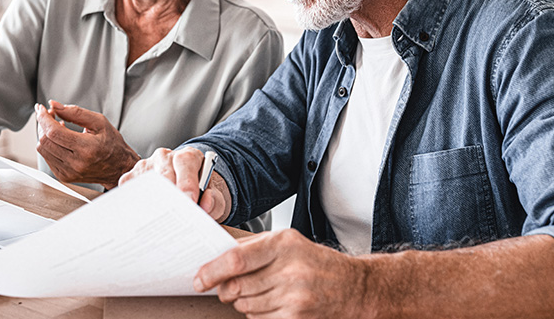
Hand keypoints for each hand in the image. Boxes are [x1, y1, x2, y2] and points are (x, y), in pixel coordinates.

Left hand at [35, 100, 140, 189]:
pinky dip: (49, 145)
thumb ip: (75, 112)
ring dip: (44, 134)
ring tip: (56, 126)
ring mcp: (68, 172)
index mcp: (86, 148)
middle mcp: (75, 163)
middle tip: (50, 115)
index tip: (42, 108)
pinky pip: (47, 157)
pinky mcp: (64, 176)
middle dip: (42, 124)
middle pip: (45, 140)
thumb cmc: (112, 143)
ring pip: (42, 150)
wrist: (118, 168)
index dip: (44, 118)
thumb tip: (53, 104)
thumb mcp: (99, 122)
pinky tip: (60, 139)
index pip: (53, 132)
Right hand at [119, 146, 230, 222]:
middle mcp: (165, 157)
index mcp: (188, 156)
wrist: (185, 188)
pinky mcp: (131, 178)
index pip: (185, 162)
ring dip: (151, 202)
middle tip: (174, 216)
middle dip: (169, 195)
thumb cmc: (199, 192)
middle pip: (164, 172)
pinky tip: (144, 219)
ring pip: (145, 182)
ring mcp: (146, 166)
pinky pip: (129, 191)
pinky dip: (136, 206)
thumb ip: (214, 200)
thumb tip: (204, 204)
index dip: (187, 182)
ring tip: (159, 222)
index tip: (190, 200)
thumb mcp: (214, 196)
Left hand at [195, 229, 368, 318]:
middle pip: (237, 286)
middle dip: (225, 290)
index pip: (236, 259)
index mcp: (284, 244)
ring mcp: (295, 296)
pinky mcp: (296, 317)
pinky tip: (271, 303)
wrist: (354, 288)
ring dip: (243, 302)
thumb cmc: (316, 262)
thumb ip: (253, 247)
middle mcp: (290, 269)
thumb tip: (216, 256)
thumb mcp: (288, 242)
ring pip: (245, 305)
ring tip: (259, 292)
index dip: (212, 271)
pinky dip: (257, 313)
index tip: (199, 279)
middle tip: (225, 288)